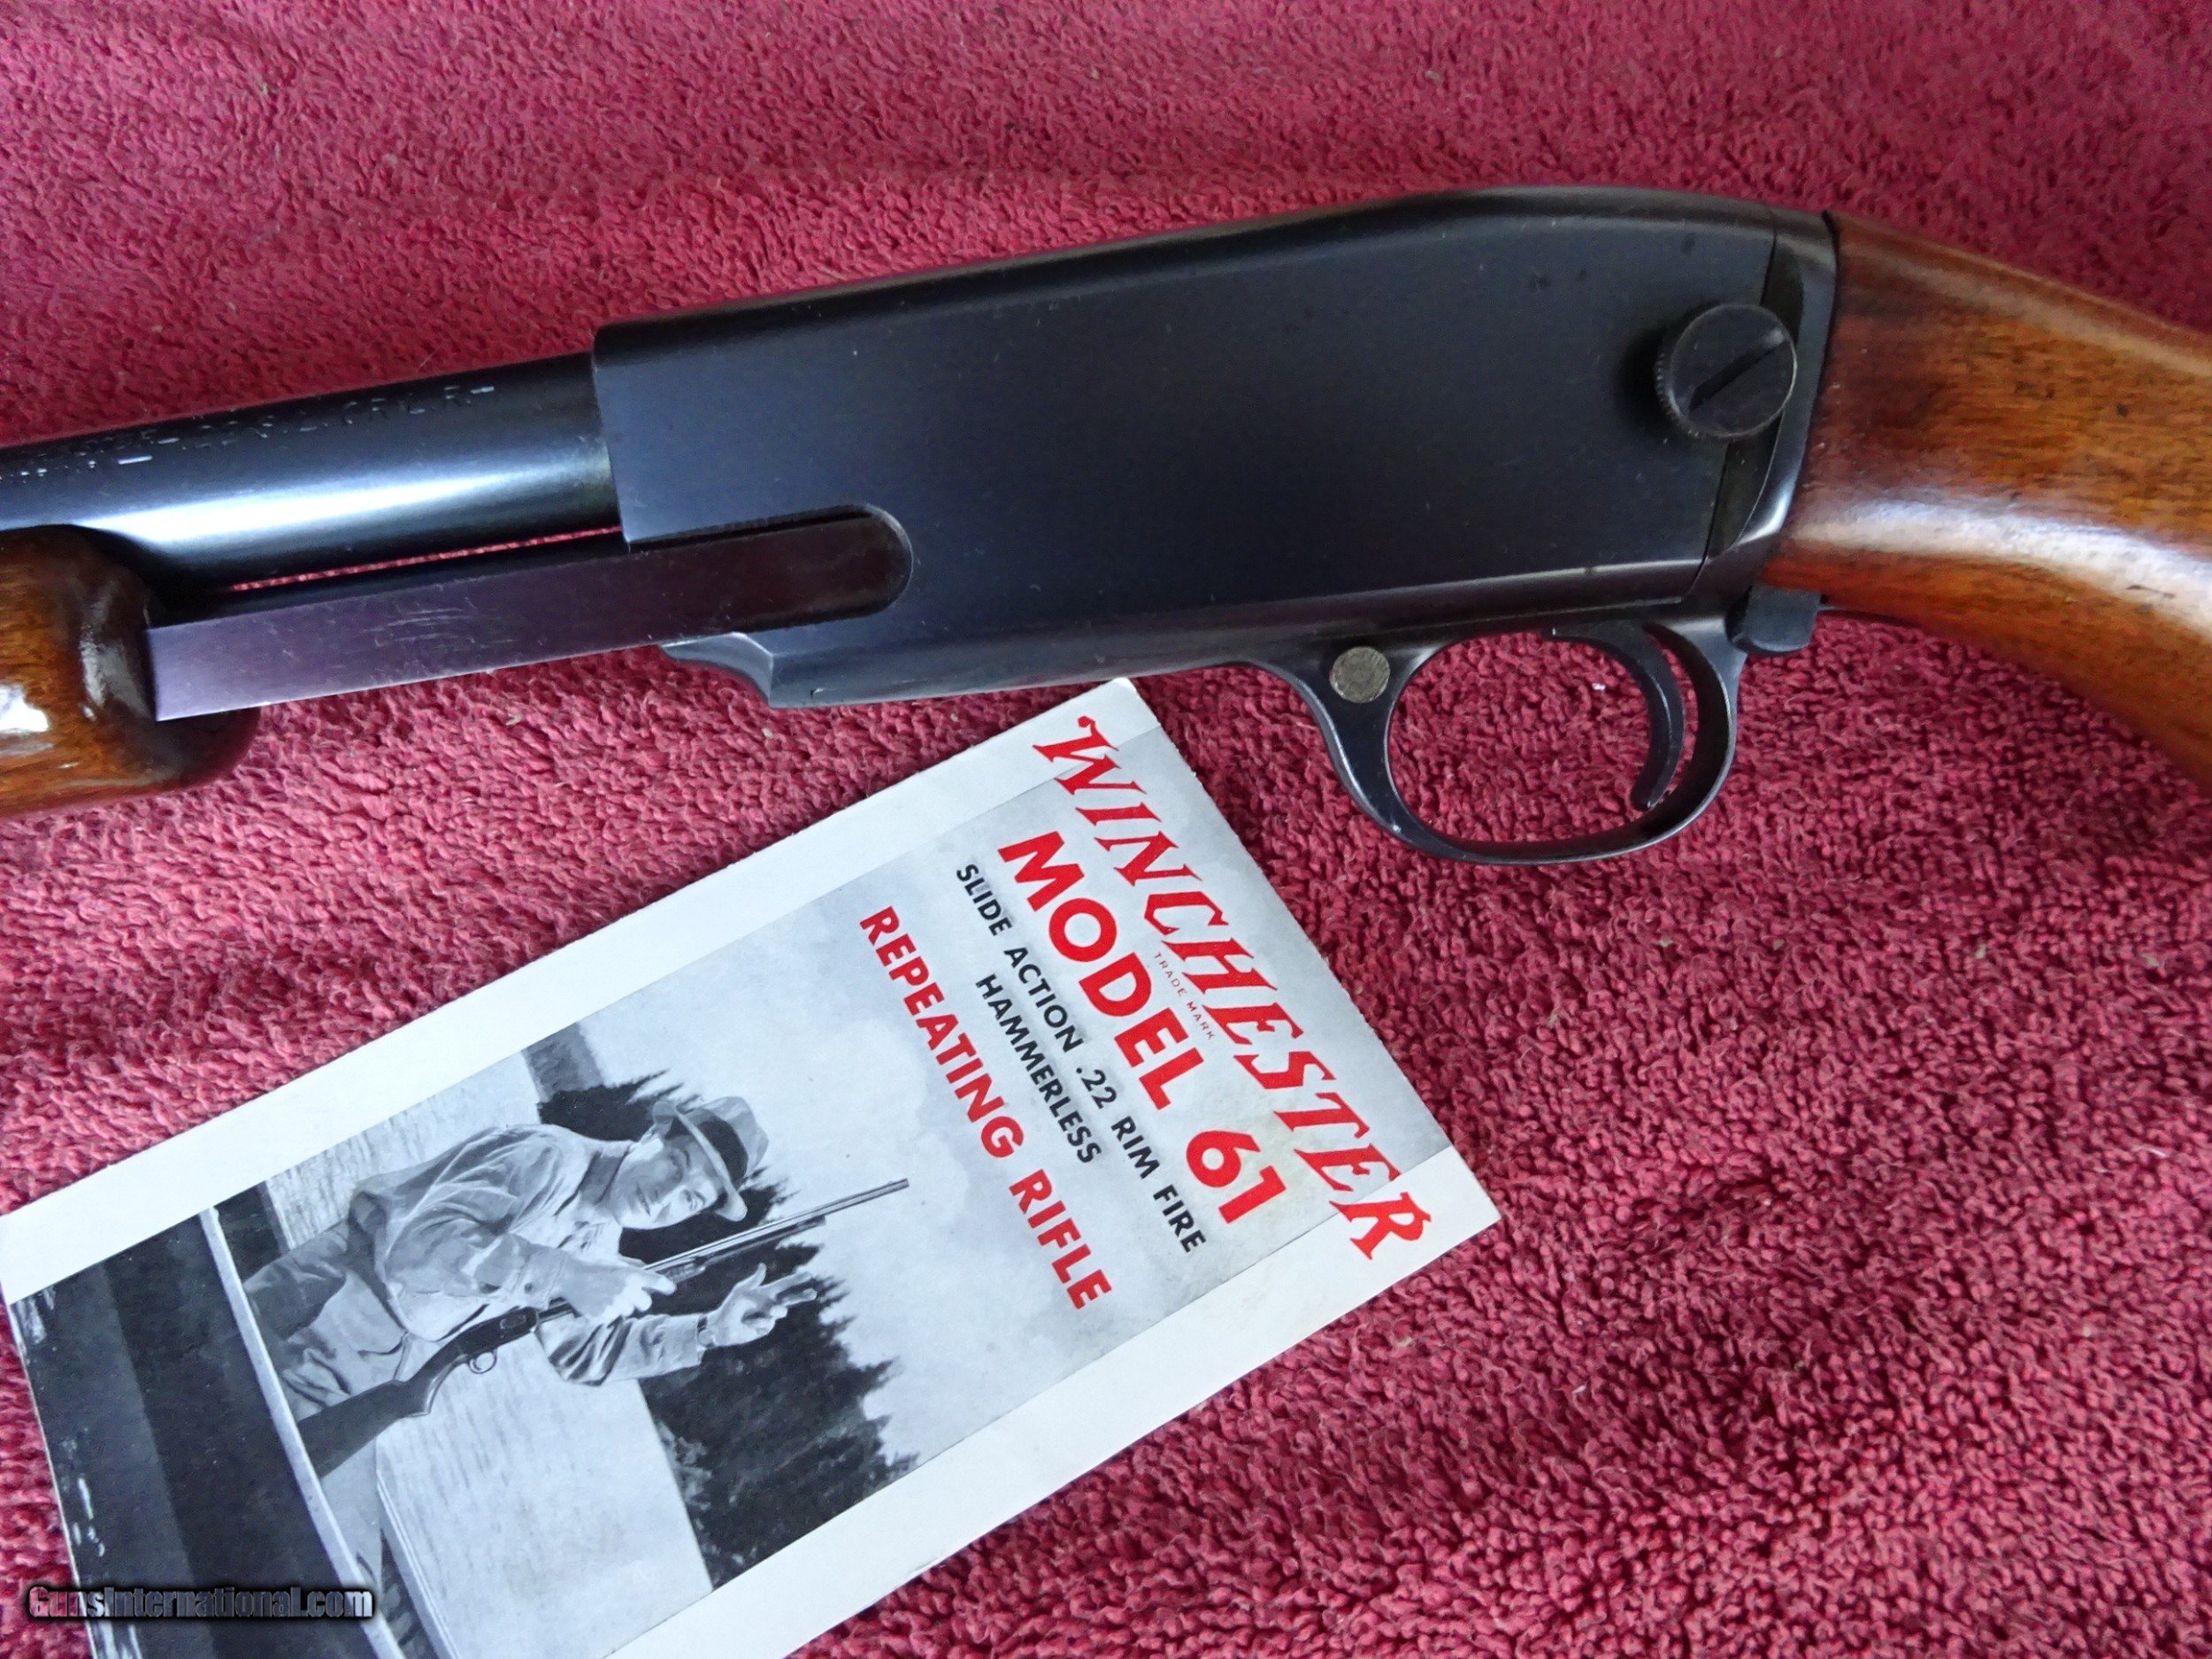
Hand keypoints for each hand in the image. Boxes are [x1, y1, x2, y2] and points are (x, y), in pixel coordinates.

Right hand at [560, 1257, 675, 1322]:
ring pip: (628, 1311)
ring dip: (622, 1306)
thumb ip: (633, 1265)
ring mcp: (614, 1304)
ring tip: (607, 1295)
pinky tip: (598, 1301)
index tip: (670, 1288)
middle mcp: (626, 1290)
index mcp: (630, 1275)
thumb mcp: (614, 1259)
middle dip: (640, 1300)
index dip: (666, 1286)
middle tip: (629, 1294)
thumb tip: (647, 1269)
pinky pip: (612, 1317)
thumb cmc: (590, 1263)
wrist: (567, 1275)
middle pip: (646, 1303)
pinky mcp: (603, 1315)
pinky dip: (608, 1311)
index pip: (657, 1282)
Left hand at [702, 1265, 815, 1347]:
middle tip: (813, 1293)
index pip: (784, 1285)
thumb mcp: (740, 1292)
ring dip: (768, 1311)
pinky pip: (768, 1324)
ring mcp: (769, 1317)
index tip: (808, 1274)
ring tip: (751, 1316)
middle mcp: (769, 1304)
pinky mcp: (766, 1329)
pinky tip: (748, 1325)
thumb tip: (763, 1266)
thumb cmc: (729, 1307)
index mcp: (764, 1292)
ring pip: (779, 1312)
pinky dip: (757, 1323)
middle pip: (790, 1299)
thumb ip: (753, 1281)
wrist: (722, 1328)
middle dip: (802, 1295)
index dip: (796, 1280)